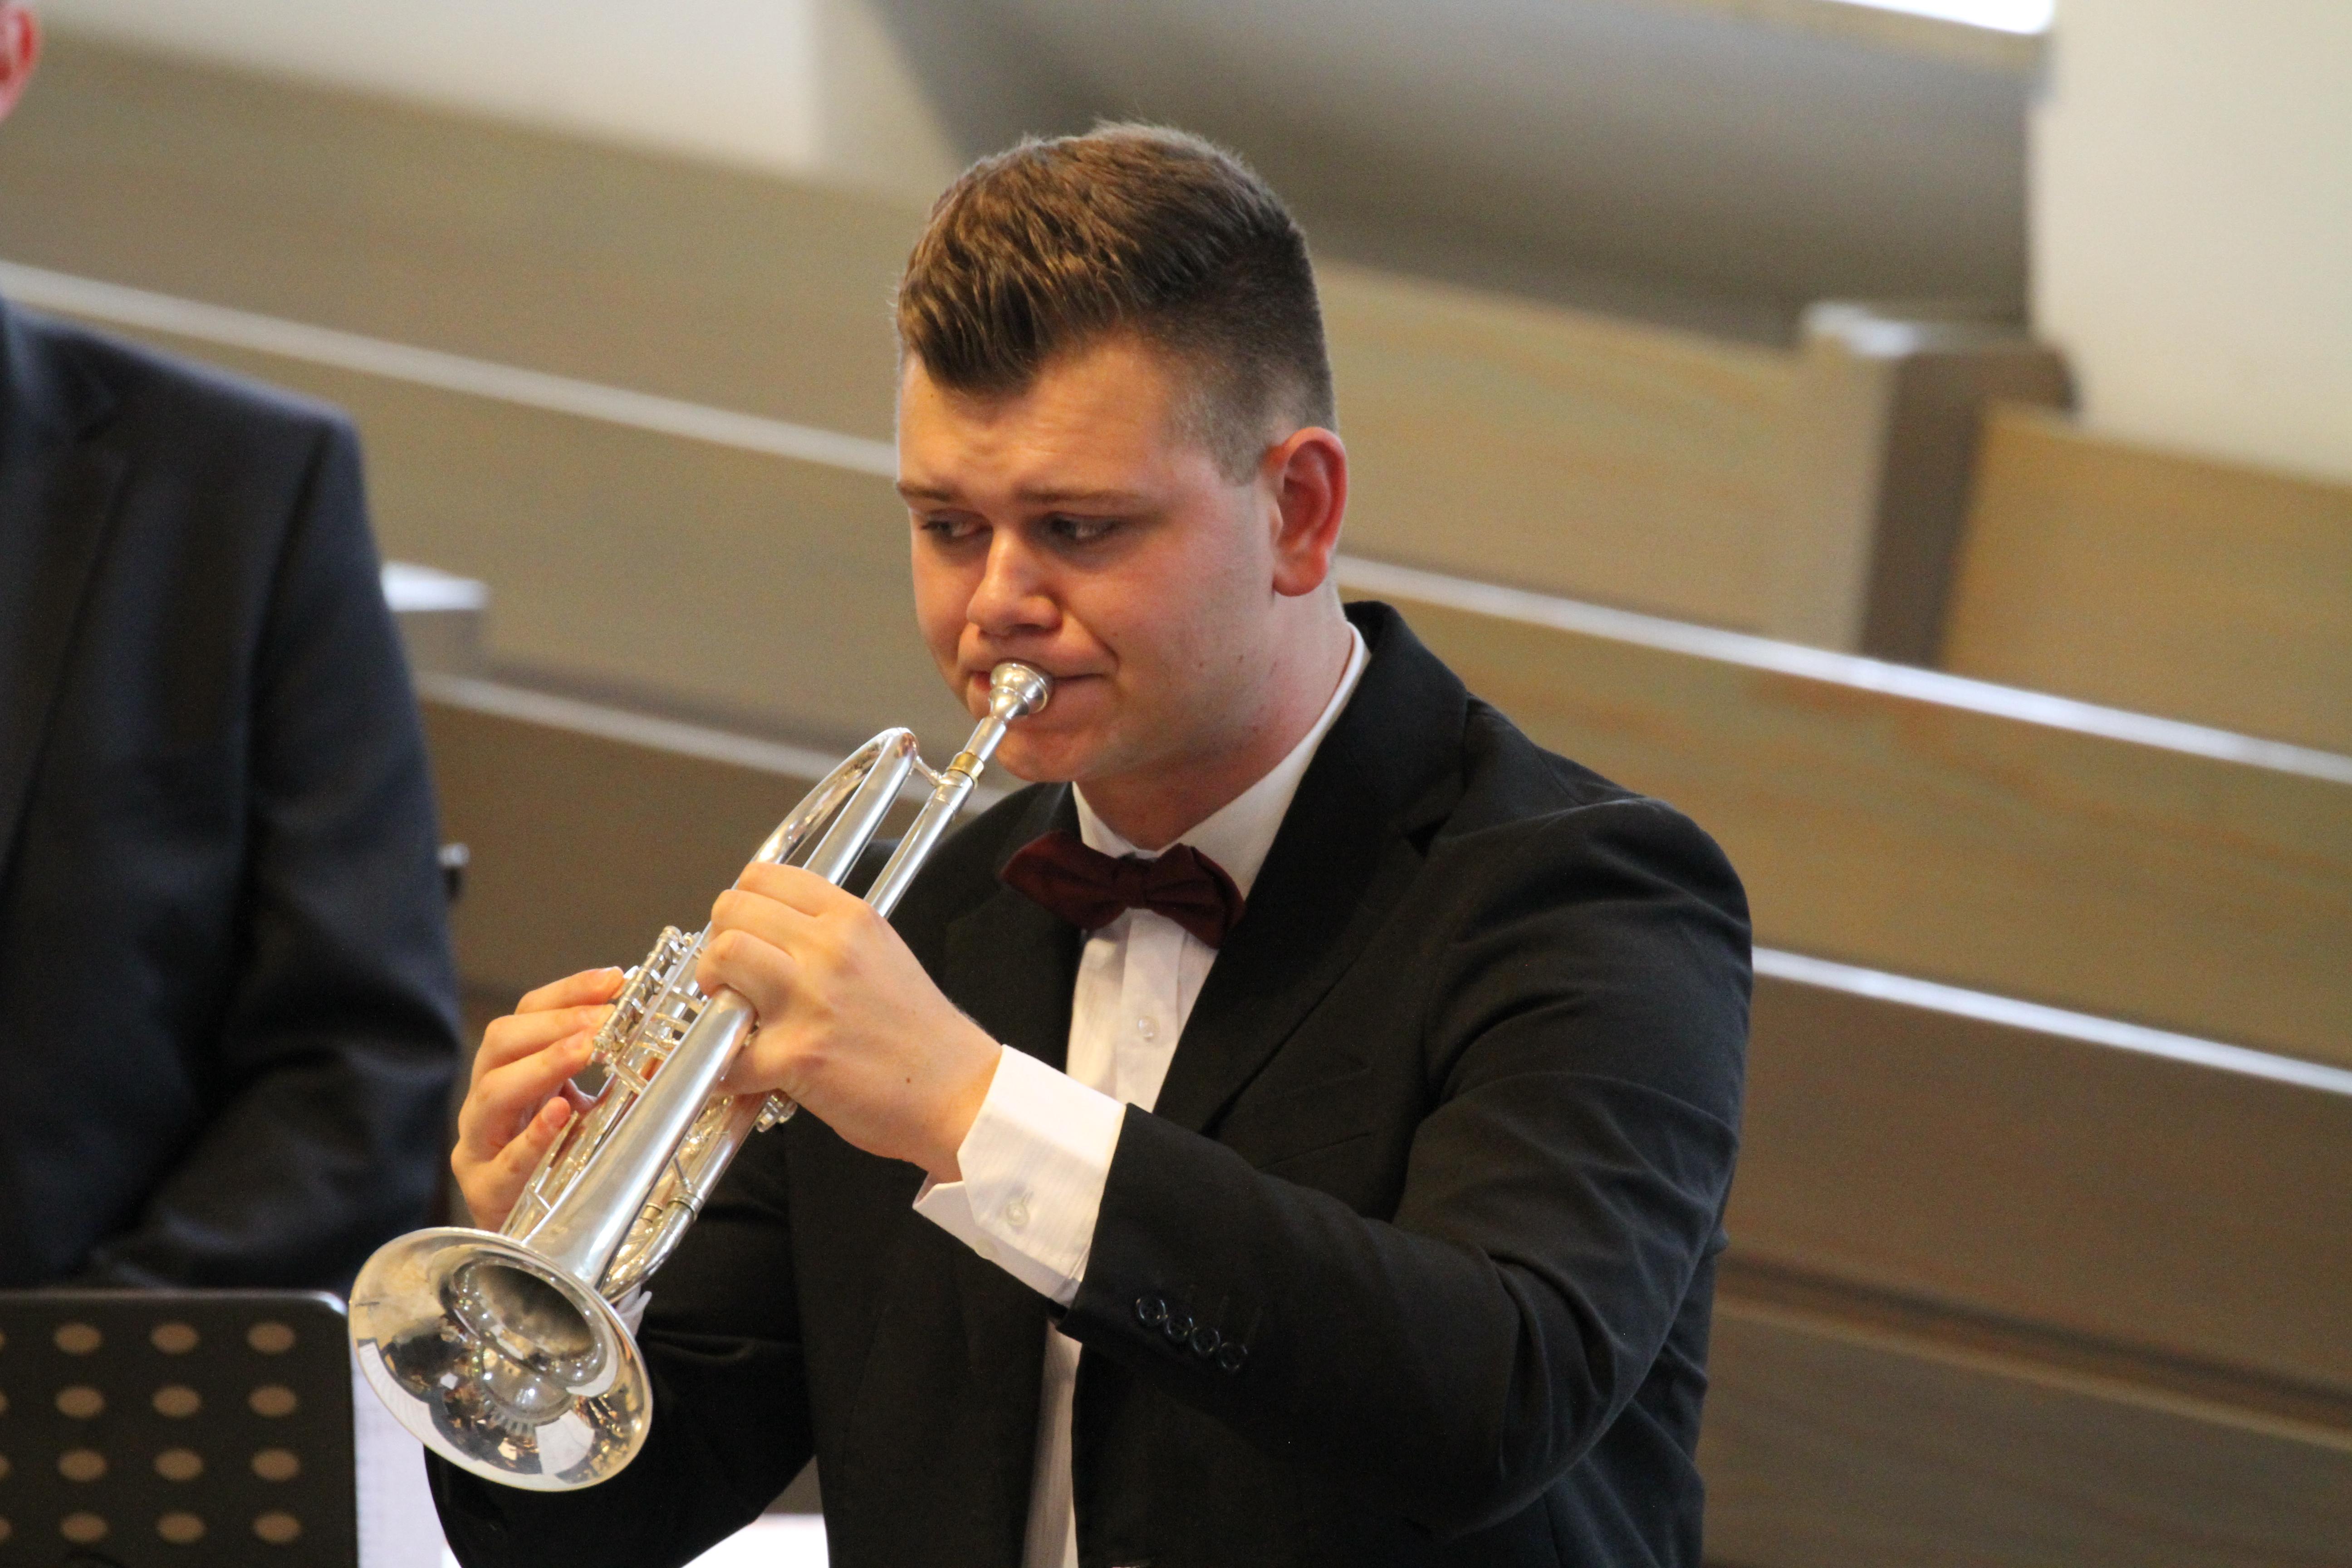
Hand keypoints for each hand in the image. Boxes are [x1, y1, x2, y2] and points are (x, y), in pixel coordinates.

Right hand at [451, 968, 623, 1229]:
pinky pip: (504, 1160)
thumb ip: (625, 1078)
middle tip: (603, 1020)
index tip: (614, 979)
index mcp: (513, 1072)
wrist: (543, 1239)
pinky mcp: (485, 1190)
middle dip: (554, 1025)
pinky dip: (533, 1137)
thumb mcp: (599, 1113)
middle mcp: (488, 1103)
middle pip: (501, 1043)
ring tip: (583, 1051)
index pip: (527, 1014)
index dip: (568, 992)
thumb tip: (668, 1043)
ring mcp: (480, 1145)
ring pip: (492, 1093)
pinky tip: (560, 1115)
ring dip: (542, 1066)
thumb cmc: (567, 1167)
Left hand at [698, 862, 1001, 1182]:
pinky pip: (729, 1052)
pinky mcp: (797, 1055)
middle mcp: (830, 948)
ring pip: (722, 957)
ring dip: (714, 990)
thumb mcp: (883, 954)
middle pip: (732, 911)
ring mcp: (811, 999)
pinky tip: (746, 1075)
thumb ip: (827, 936)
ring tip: (734, 1016)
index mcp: (851, 918)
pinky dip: (726, 1070)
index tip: (746, 936)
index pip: (763, 877)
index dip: (740, 908)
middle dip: (719, 946)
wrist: (956, 1092)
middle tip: (731, 980)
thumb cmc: (921, 1033)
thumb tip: (767, 937)